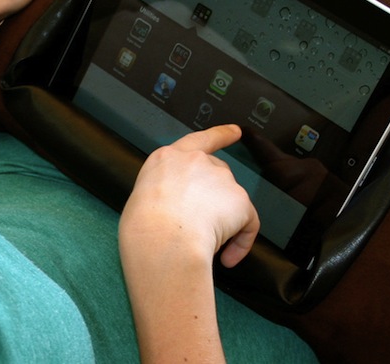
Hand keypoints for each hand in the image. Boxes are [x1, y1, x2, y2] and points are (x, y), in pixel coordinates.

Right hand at [119, 125, 259, 362]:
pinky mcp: (239, 200)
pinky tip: (228, 257)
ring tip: (207, 246)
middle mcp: (197, 161)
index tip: (235, 131)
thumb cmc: (142, 226)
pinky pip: (247, 223)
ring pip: (232, 200)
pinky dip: (241, 241)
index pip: (198, 140)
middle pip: (217, 173)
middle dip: (216, 196)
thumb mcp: (142, 197)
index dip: (220, 135)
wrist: (163, 238)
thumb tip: (175, 210)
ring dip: (225, 221)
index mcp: (168, 158)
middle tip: (203, 225)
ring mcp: (220, 178)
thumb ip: (163, 193)